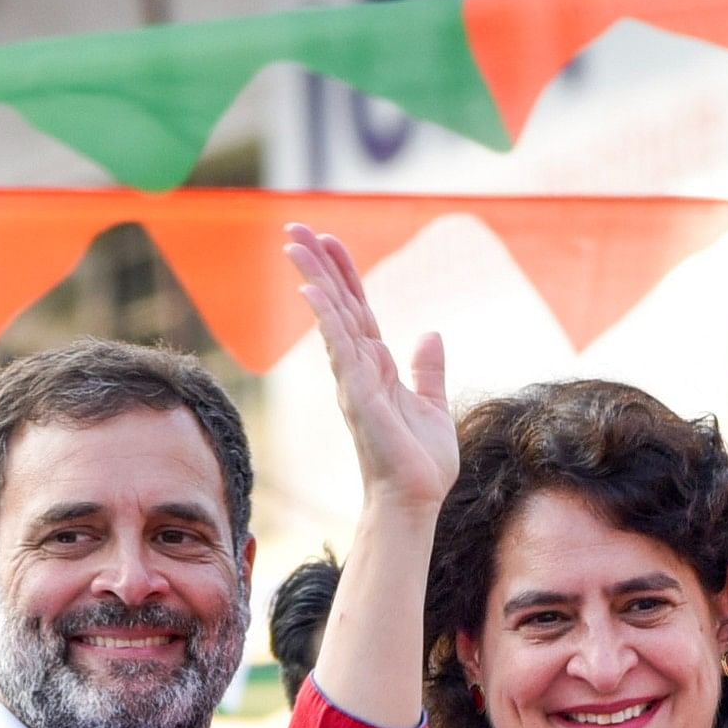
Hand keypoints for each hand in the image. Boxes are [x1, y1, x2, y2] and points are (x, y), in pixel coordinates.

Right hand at [288, 226, 454, 512]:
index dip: (345, 275)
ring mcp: (355, 381)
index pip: (358, 310)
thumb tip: (430, 333)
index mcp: (377, 368)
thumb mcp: (432, 405)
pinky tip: (314, 291)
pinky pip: (341, 350)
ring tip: (295, 245)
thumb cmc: (420, 462)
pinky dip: (329, 320)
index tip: (330, 242)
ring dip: (316, 280)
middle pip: (338, 306)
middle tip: (295, 229)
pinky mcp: (359, 396)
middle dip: (319, 266)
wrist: (416, 498)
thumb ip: (428, 370)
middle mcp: (359, 369)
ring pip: (333, 319)